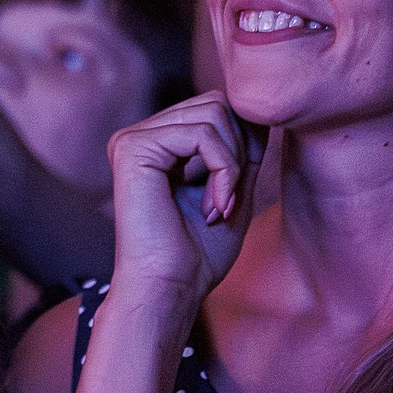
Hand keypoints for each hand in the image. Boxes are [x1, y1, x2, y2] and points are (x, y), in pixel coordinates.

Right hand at [106, 92, 265, 311]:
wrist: (171, 289)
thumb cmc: (198, 253)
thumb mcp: (233, 189)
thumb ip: (242, 149)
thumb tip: (260, 111)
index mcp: (158, 144)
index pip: (216, 110)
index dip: (243, 145)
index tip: (234, 195)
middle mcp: (141, 136)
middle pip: (216, 103)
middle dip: (238, 150)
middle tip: (228, 199)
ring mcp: (132, 138)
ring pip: (214, 113)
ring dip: (231, 165)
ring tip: (217, 207)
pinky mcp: (133, 147)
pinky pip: (201, 134)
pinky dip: (222, 170)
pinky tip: (211, 207)